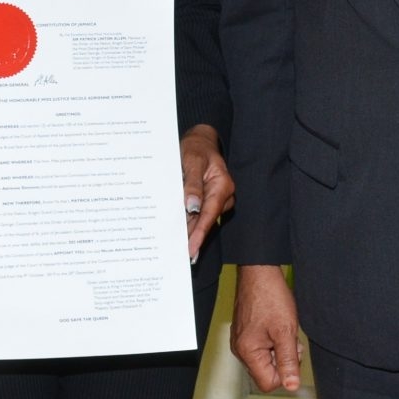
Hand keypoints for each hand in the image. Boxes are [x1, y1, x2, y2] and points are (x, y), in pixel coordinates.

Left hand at [180, 124, 234, 262]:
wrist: (199, 141)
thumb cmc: (196, 148)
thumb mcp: (192, 161)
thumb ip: (192, 184)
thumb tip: (192, 208)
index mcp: (222, 185)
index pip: (210, 214)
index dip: (200, 234)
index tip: (191, 250)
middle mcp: (222, 196)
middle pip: (206, 222)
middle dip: (193, 239)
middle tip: (179, 256)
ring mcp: (216, 200)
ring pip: (201, 221)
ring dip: (189, 233)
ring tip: (176, 250)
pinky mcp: (208, 201)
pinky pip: (198, 216)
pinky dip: (188, 225)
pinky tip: (177, 236)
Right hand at [231, 264, 302, 392]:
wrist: (260, 272)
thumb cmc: (271, 297)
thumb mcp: (286, 331)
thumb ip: (289, 361)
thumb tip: (291, 386)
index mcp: (247, 352)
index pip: (268, 383)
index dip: (285, 372)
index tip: (292, 353)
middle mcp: (240, 350)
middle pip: (266, 373)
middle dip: (283, 360)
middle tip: (290, 339)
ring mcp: (241, 341)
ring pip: (265, 360)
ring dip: (279, 350)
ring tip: (284, 330)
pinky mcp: (244, 333)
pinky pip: (261, 349)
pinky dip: (273, 342)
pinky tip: (277, 326)